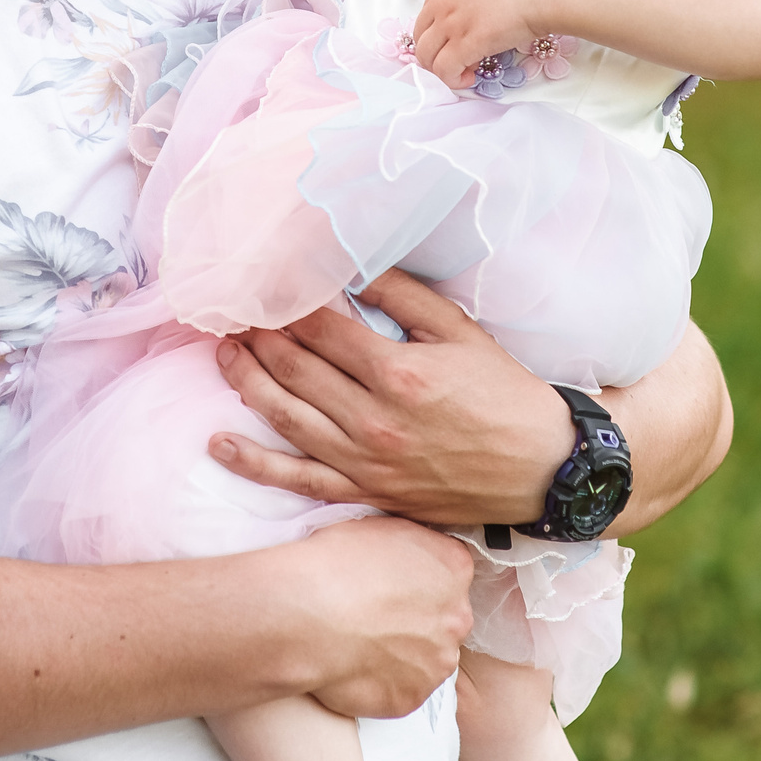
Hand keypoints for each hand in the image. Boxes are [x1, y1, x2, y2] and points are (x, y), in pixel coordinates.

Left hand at [211, 271, 571, 526]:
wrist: (541, 468)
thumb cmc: (504, 394)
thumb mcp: (460, 331)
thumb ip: (404, 296)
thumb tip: (355, 267)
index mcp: (398, 373)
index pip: (320, 329)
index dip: (285, 305)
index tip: (263, 285)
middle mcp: (373, 419)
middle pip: (295, 369)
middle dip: (258, 336)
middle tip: (233, 312)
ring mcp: (366, 462)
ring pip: (286, 418)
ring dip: (247, 382)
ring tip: (223, 353)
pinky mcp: (366, 493)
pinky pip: (300, 480)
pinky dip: (256, 464)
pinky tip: (220, 445)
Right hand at [269, 517, 473, 719]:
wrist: (307, 614)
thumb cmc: (335, 562)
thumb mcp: (381, 529)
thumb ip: (410, 547)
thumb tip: (406, 561)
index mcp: (453, 567)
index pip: (450, 575)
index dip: (418, 582)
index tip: (393, 587)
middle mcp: (457, 617)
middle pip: (444, 620)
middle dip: (417, 621)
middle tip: (376, 618)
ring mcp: (438, 661)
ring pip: (427, 659)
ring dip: (402, 655)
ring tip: (361, 644)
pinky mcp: (413, 697)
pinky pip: (402, 690)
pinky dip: (381, 682)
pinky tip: (354, 666)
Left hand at [408, 0, 559, 90]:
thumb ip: (469, 1)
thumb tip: (471, 23)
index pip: (425, 19)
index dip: (438, 38)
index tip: (455, 46)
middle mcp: (442, 2)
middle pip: (420, 40)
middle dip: (435, 57)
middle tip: (457, 63)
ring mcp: (451, 22)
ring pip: (426, 57)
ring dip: (442, 70)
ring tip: (465, 71)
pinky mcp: (465, 43)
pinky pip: (444, 70)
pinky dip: (452, 80)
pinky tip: (469, 78)